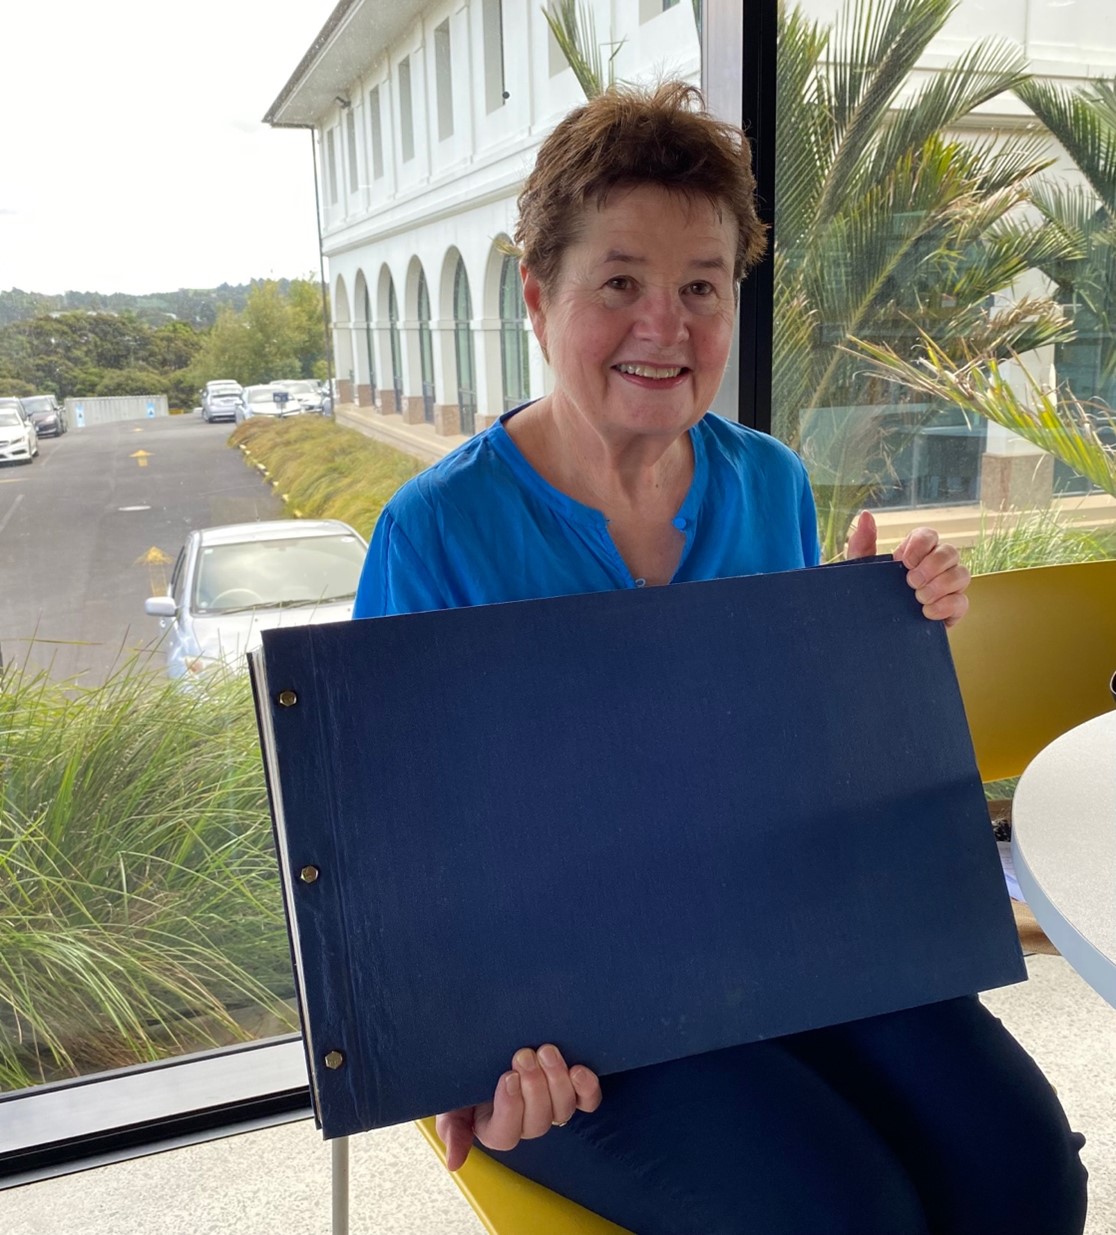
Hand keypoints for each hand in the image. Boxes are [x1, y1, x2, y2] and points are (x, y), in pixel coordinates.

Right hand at [435, 1044, 601, 1170]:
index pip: (506, 1133)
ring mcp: (552, 1108)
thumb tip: (454, 1162)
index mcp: (496, 1130)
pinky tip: (579, 1070)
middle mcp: (527, 1124)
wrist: (490, 1049)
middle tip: (524, 1055)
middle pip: (538, 1121)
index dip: (510, 1107)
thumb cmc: (468, 1078)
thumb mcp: (451, 1101)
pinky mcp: (573, 1092)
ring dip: (556, 1080)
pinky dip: (586, 1087)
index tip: (508, 1076)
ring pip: (562, 1109)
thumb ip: (452, 1128)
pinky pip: (587, 1100)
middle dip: (534, 1087)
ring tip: (546, 1052)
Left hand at [846, 511, 969, 626]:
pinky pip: (962, 601)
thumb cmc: (869, 594)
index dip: (921, 545)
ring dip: (941, 585)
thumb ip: (861, 542)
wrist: (873, 631)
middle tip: (911, 582)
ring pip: (962, 574)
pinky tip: (927, 612)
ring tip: (919, 598)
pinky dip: (946, 606)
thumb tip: (865, 515)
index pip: (929, 535)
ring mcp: (947, 587)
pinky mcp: (952, 609)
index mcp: (915, 552)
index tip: (904, 562)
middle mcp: (936, 565)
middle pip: (951, 552)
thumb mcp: (860, 570)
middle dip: (932, 565)